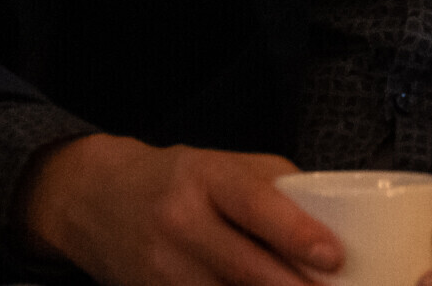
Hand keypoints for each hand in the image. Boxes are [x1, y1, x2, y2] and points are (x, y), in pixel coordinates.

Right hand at [21, 133, 342, 285]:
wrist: (97, 199)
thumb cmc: (178, 180)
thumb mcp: (223, 164)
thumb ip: (276, 185)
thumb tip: (333, 218)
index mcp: (205, 177)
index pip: (255, 204)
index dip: (296, 233)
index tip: (334, 256)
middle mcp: (181, 223)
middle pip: (246, 269)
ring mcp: (164, 269)